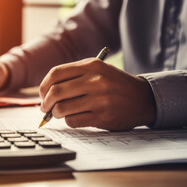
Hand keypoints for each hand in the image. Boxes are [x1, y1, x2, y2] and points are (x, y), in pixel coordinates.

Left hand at [39, 58, 155, 130]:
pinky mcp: (102, 116)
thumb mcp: (97, 70)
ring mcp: (99, 99)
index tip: (42, 94)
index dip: (44, 86)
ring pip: (62, 108)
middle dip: (45, 102)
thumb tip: (46, 92)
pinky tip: (75, 117)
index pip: (56, 74)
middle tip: (45, 108)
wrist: (143, 99)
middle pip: (55, 92)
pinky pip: (73, 121)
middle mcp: (95, 80)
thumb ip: (73, 76)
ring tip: (59, 113)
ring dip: (55, 113)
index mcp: (91, 66)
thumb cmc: (114, 84)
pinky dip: (68, 121)